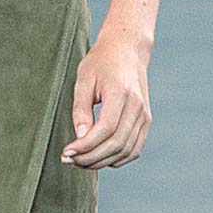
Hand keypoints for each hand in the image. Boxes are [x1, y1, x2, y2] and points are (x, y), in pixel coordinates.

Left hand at [61, 27, 151, 168]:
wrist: (127, 50)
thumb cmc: (102, 62)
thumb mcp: (84, 80)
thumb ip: (81, 109)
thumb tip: (80, 137)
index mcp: (121, 93)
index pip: (106, 129)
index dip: (86, 145)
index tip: (67, 152)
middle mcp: (137, 106)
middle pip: (116, 144)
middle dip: (90, 158)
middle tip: (69, 160)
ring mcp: (144, 115)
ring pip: (126, 150)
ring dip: (102, 161)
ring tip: (81, 161)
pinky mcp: (146, 121)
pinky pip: (134, 149)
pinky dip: (117, 159)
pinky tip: (98, 158)